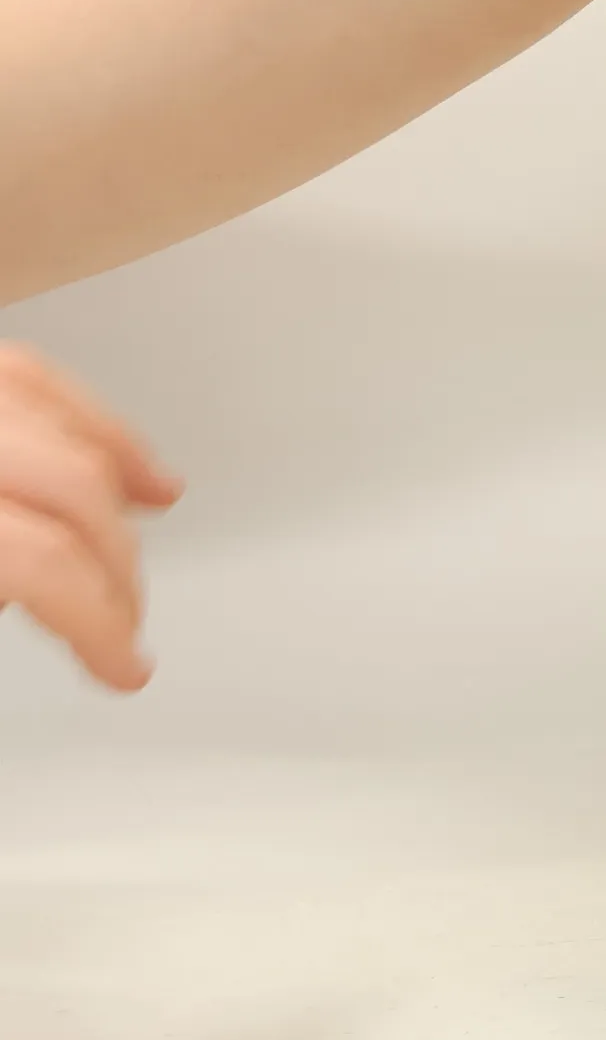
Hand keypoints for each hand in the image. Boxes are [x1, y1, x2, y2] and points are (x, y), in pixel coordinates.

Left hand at [0, 345, 181, 691]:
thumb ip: (6, 578)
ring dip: (122, 467)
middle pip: (72, 487)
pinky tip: (109, 441)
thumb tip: (28, 604)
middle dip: (120, 563)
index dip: (100, 623)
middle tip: (128, 616)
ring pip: (59, 414)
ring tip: (157, 510)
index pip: (45, 560)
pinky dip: (83, 410)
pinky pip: (27, 373)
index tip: (122, 666)